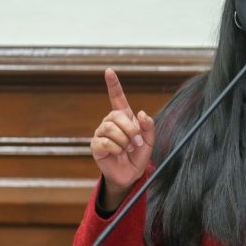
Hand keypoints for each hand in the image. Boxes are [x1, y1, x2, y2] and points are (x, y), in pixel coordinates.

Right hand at [90, 68, 154, 209]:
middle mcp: (110, 122)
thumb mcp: (149, 141)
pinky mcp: (96, 145)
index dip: (113, 84)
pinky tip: (118, 153)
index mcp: (124, 118)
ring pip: (110, 128)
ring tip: (128, 148)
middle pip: (116, 115)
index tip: (109, 71)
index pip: (117, 97)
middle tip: (137, 142)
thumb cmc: (138, 156)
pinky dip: (116, 148)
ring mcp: (102, 134)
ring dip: (124, 140)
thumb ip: (148, 127)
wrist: (130, 175)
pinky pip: (105, 142)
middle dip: (130, 129)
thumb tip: (141, 113)